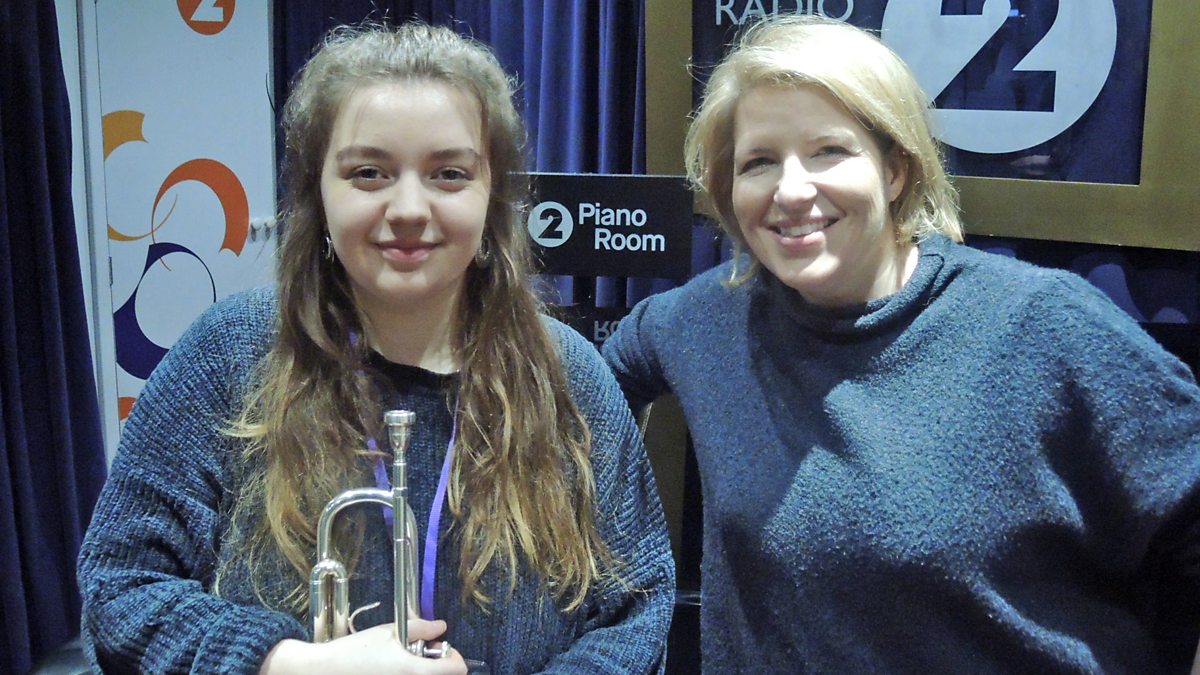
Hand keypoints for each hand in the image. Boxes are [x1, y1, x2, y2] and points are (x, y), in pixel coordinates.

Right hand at [260, 619, 466, 673]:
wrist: (326, 670)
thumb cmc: (356, 651)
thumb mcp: (390, 632)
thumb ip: (420, 628)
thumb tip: (441, 627)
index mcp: (415, 670)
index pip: (456, 669)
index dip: (453, 654)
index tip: (439, 647)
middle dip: (439, 663)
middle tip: (420, 652)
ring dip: (424, 670)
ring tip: (403, 660)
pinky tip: (393, 669)